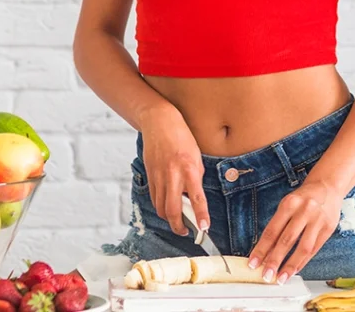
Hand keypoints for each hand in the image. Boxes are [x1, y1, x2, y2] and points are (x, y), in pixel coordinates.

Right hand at [139, 105, 209, 237]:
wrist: (159, 122)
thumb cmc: (181, 136)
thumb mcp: (196, 156)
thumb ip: (196, 177)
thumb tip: (194, 196)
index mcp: (189, 169)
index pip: (196, 199)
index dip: (201, 216)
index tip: (204, 228)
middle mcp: (173, 175)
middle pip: (172, 211)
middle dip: (179, 227)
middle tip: (187, 232)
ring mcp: (159, 177)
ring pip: (161, 208)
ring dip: (170, 219)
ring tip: (178, 222)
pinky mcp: (150, 176)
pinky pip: (154, 198)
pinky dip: (161, 206)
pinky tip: (168, 206)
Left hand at [248, 178, 343, 283]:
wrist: (327, 187)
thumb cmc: (303, 198)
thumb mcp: (288, 205)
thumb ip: (278, 226)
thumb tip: (266, 252)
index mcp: (289, 203)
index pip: (272, 230)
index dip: (261, 249)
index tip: (253, 263)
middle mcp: (304, 211)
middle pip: (286, 240)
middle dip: (275, 260)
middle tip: (266, 275)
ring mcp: (318, 220)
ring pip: (302, 247)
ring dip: (290, 265)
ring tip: (281, 278)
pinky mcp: (328, 228)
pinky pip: (314, 249)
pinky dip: (303, 261)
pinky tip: (294, 270)